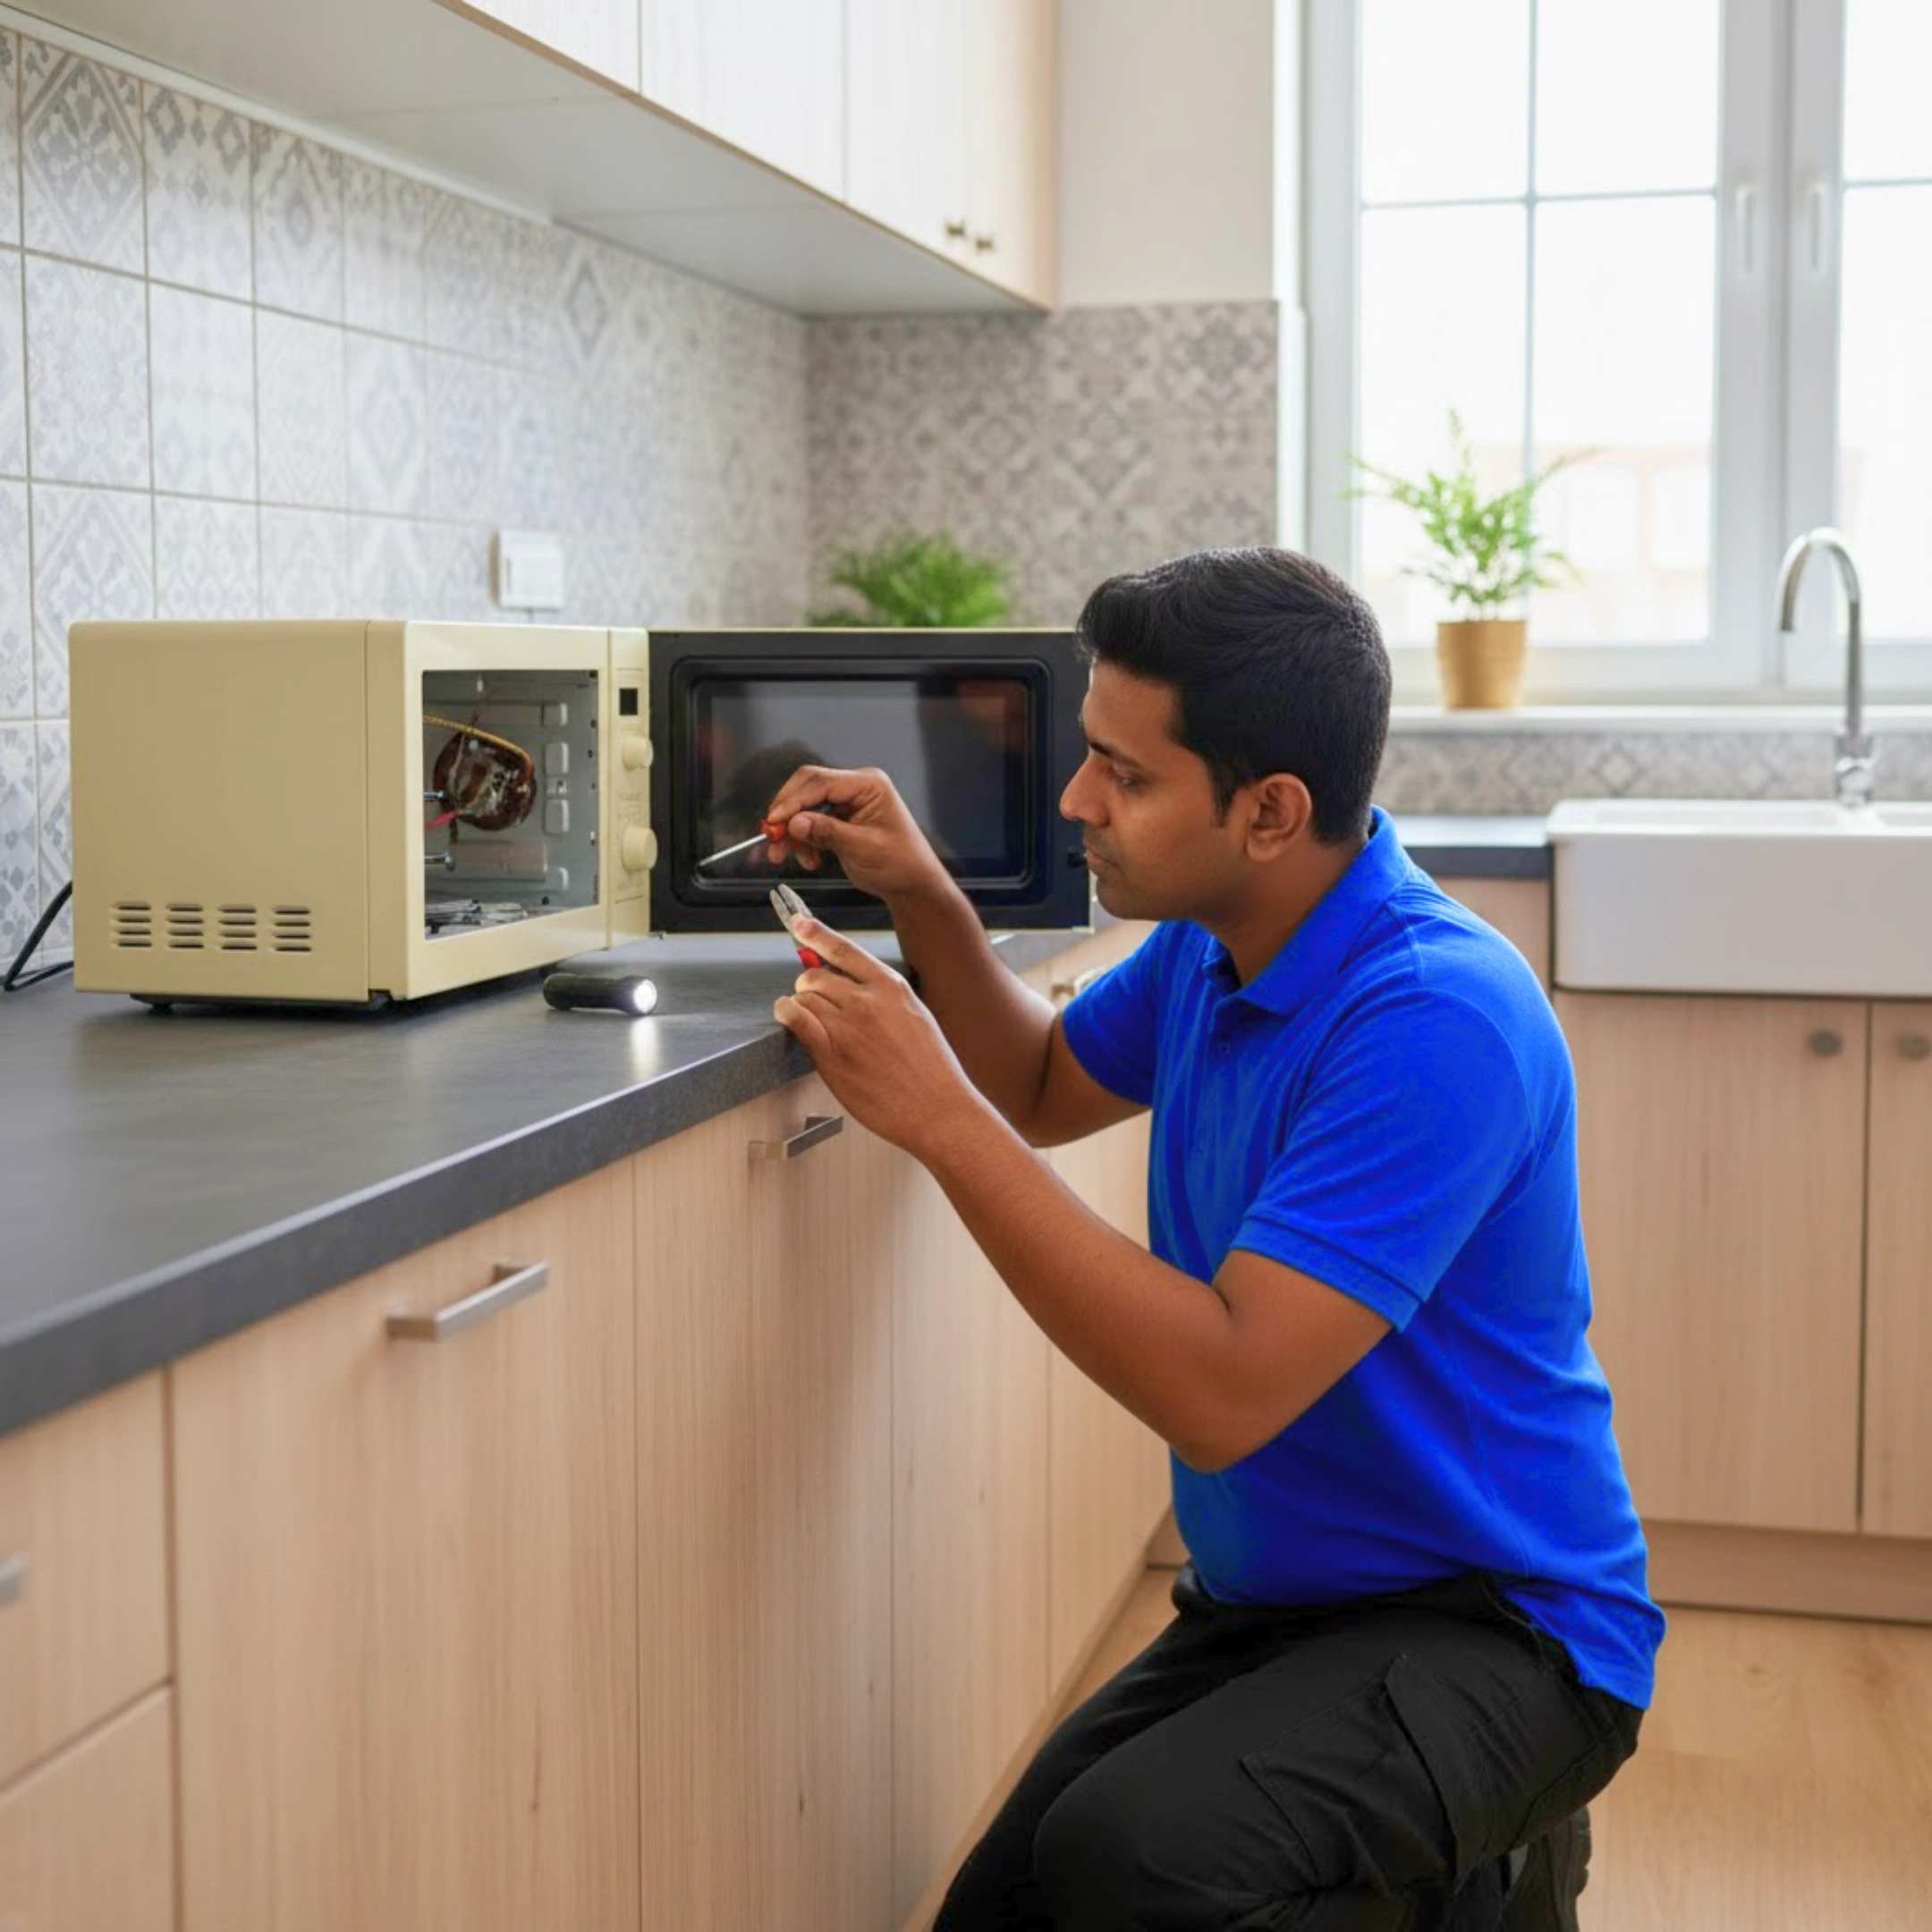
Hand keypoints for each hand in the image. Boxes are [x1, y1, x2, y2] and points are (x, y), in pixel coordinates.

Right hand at [758, 765, 949, 901]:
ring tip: (788, 857)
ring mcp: (847, 802)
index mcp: (868, 784)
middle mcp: (856, 787)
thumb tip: (794, 822)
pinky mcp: (840, 818)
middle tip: (772, 838)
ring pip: (805, 807)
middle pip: (807, 789)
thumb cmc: (900, 864)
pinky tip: (808, 859)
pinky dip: (803, 841)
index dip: (792, 801)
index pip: (820, 782)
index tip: (774, 821)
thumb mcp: (861, 848)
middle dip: (787, 815)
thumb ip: (827, 832)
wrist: (912, 884)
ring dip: (793, 833)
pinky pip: (811, 822)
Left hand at [772, 916, 983, 1157]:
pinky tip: (787, 1014)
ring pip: (804, 998)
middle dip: (808, 985)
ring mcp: (848, 1028)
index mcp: (891, 987)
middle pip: (815, 976)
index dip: (816, 933)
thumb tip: (851, 985)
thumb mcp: (917, 1016)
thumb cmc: (932, 1070)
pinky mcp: (832, 1055)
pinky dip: (786, 1013)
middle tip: (812, 999)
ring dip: (799, 1004)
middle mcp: (868, 1001)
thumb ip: (884, 997)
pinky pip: (797, 1020)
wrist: (938, 1110)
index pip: (844, 950)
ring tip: (807, 1017)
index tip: (798, 923)